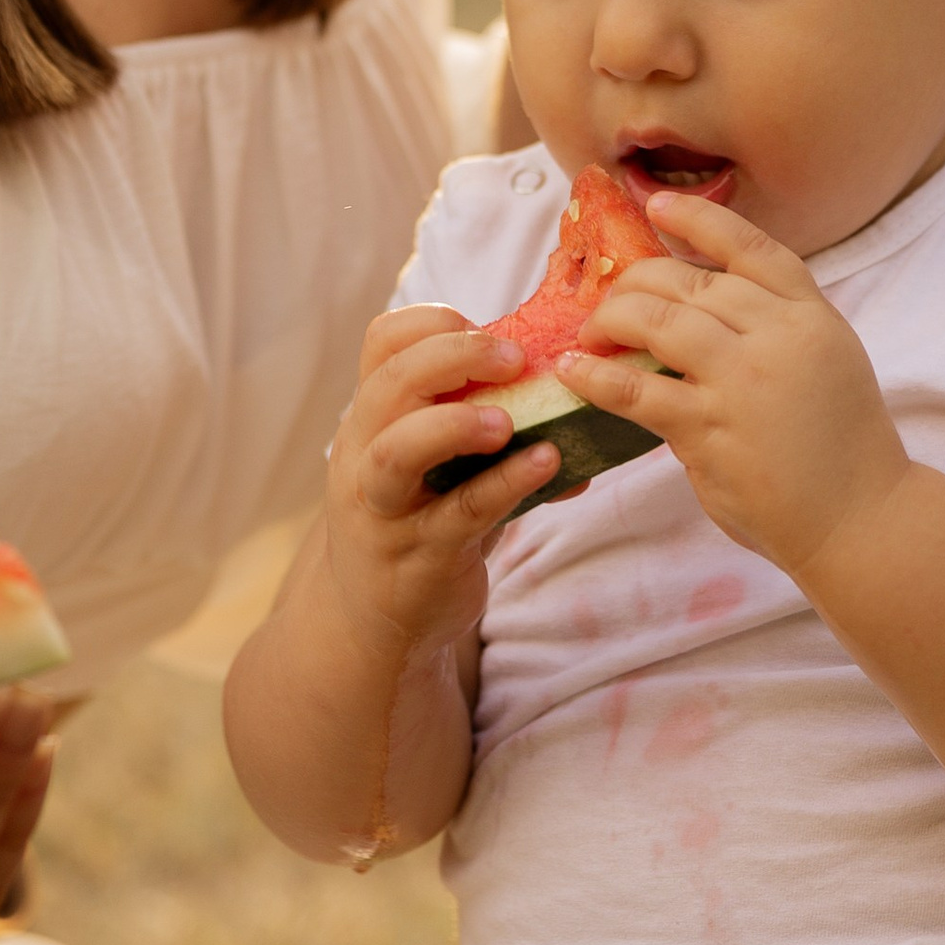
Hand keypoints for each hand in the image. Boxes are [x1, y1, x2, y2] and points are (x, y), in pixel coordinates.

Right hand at [321, 304, 560, 664]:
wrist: (377, 621)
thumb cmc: (423, 520)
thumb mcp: (443, 462)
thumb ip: (492, 422)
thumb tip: (580, 389)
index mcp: (373, 415)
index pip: (383, 341)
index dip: (435, 323)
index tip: (486, 326)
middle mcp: (365, 454)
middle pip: (390, 384)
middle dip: (453, 357)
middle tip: (515, 357)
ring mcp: (385, 509)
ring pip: (398, 452)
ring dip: (455, 425)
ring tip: (508, 420)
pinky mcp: (417, 558)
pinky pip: (458, 515)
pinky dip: (504, 485)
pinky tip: (546, 464)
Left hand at [562, 191, 907, 578]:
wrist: (861, 519)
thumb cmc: (842, 446)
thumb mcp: (827, 361)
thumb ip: (775, 329)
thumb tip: (698, 311)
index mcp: (812, 315)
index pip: (751, 248)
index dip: (700, 222)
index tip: (657, 207)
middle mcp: (779, 336)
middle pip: (692, 281)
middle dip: (637, 283)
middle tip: (610, 302)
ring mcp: (744, 381)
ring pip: (659, 321)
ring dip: (612, 320)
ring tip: (589, 336)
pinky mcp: (711, 430)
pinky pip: (637, 389)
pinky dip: (596, 376)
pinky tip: (573, 372)